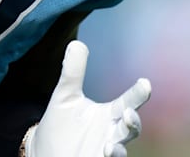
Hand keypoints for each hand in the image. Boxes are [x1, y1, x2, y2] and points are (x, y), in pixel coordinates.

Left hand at [24, 40, 150, 156]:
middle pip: (130, 129)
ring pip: (120, 152)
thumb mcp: (65, 95)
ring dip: (118, 149)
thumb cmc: (59, 123)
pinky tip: (103, 152)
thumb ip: (73, 72)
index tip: (145, 83)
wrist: (44, 151)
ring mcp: (105, 151)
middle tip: (128, 113)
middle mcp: (111, 134)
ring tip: (109, 144)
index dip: (137, 94)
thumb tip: (76, 43)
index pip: (127, 102)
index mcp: (108, 115)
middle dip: (133, 123)